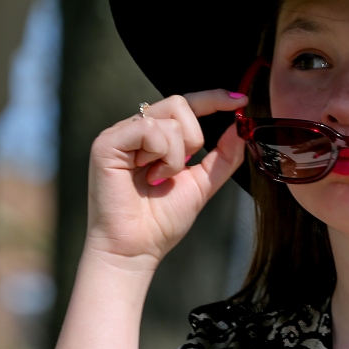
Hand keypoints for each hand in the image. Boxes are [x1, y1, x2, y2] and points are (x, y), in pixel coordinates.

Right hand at [85, 90, 248, 266]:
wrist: (136, 249)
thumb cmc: (161, 223)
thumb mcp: (202, 184)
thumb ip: (223, 156)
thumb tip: (241, 127)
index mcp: (155, 138)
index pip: (186, 105)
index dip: (213, 98)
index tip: (241, 100)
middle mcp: (136, 131)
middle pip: (179, 103)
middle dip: (194, 138)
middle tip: (182, 168)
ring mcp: (120, 135)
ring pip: (168, 118)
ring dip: (176, 156)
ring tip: (159, 179)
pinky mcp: (107, 143)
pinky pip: (148, 128)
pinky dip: (160, 154)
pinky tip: (148, 175)